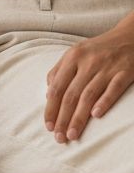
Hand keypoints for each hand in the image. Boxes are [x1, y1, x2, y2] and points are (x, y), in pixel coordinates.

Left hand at [44, 17, 133, 141]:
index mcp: (73, 57)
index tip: (48, 126)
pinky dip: (104, 101)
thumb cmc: (99, 48)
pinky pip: (113, 89)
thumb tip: (47, 94)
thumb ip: (59, 71)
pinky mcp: (125, 72)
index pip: (57, 87)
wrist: (131, 35)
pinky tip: (96, 115)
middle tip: (59, 137)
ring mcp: (107, 67)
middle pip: (71, 95)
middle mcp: (88, 62)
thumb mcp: (76, 52)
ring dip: (79, 117)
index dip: (50, 108)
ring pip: (88, 95)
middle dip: (62, 118)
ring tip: (72, 134)